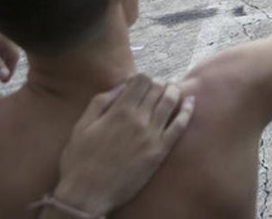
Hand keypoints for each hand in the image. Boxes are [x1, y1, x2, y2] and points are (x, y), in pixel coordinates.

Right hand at [54, 75, 194, 215]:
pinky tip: (191, 101)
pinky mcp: (161, 151)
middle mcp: (139, 119)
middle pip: (157, 89)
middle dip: (158, 83)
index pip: (141, 81)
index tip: (140, 82)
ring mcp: (152, 135)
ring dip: (174, 91)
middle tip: (157, 86)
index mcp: (119, 111)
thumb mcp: (81, 126)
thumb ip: (100, 102)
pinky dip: (187, 111)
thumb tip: (121, 86)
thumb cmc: (79, 161)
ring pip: (170, 103)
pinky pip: (179, 126)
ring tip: (174, 87)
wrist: (88, 194)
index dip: (142, 78)